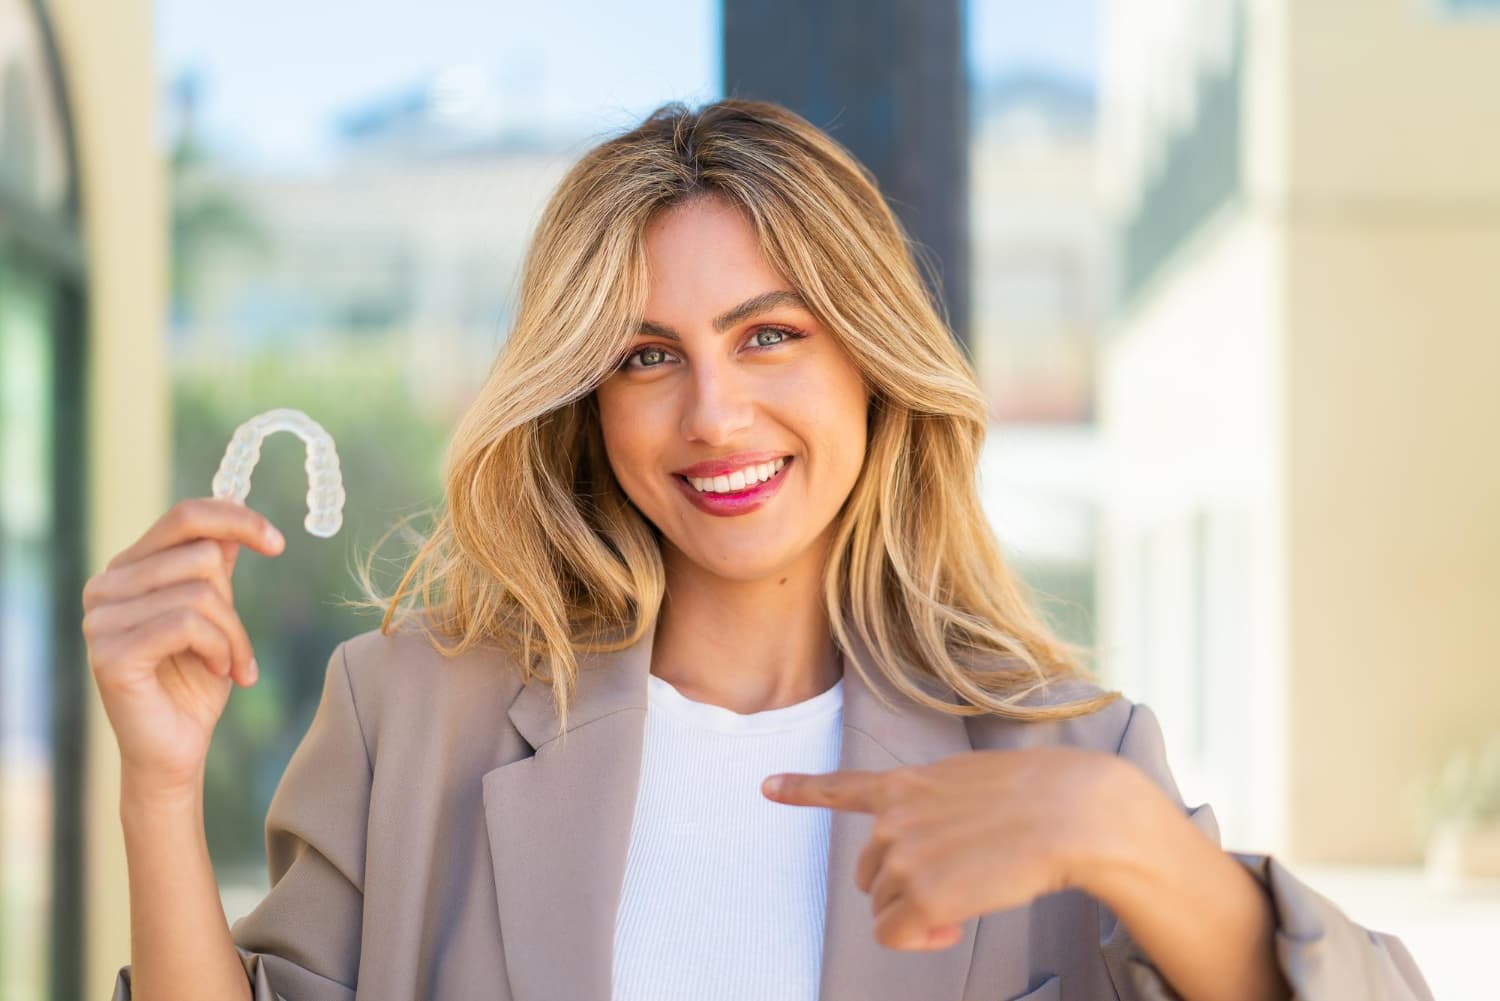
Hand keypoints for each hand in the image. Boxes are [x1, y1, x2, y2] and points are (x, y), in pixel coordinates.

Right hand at [82, 497, 285, 800]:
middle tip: (239, 651)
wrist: (174, 749)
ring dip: (233, 636)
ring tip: (229, 666)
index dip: (236, 518)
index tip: (277, 543)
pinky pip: (187, 624)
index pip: (184, 517)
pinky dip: (219, 648)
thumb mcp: (215, 614)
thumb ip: (214, 568)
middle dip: (236, 608)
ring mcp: (101, 619)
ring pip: (202, 593)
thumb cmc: (195, 682)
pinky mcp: (109, 652)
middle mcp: (105, 586)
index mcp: (127, 569)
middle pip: (202, 557)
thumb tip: (232, 517)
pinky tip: (218, 672)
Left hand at [762, 747, 1137, 950]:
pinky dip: (917, 938)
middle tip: (956, 886)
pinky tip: (948, 928)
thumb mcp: (973, 780)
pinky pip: (894, 933)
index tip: (768, 786)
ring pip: (886, 908)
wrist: (1072, 811)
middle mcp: (894, 820)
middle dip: (903, 888)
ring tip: (970, 897)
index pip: (845, 787)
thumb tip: (938, 846)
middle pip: (872, 875)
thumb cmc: (1041, 794)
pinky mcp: (925, 898)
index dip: (803, 789)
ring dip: (919, 914)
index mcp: (908, 785)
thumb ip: (940, 806)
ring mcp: (905, 859)